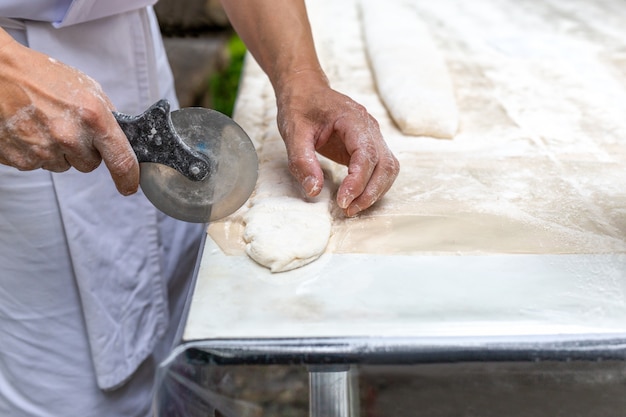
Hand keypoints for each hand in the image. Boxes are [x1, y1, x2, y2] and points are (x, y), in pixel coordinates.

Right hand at [0, 30, 138, 194]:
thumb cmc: (41, 76)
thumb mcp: (86, 88)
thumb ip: (107, 116)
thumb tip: (120, 140)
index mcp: (93, 117)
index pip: (121, 159)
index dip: (128, 177)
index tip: (130, 185)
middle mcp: (69, 137)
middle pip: (90, 165)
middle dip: (84, 151)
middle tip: (67, 126)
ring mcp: (43, 150)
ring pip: (64, 166)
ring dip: (59, 151)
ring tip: (44, 123)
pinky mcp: (21, 159)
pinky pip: (39, 165)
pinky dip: (36, 151)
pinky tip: (29, 129)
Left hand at [276, 75, 399, 216]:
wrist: (305, 90)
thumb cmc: (300, 106)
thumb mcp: (293, 132)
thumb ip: (302, 161)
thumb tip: (314, 191)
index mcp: (353, 119)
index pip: (366, 154)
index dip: (358, 181)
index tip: (343, 201)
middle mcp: (370, 127)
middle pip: (386, 165)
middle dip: (370, 192)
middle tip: (348, 210)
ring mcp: (372, 137)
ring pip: (388, 169)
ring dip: (375, 191)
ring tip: (352, 208)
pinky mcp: (368, 147)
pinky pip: (380, 169)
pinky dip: (373, 186)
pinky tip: (355, 197)